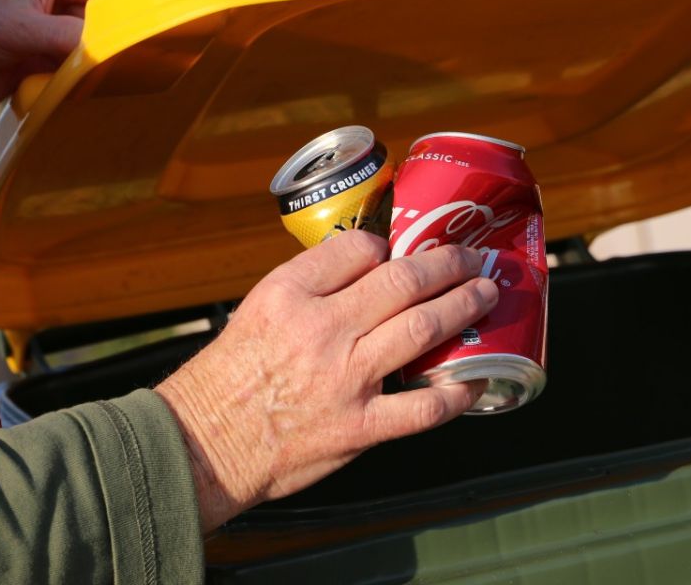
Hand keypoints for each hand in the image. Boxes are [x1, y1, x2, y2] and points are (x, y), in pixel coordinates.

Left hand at [0, 0, 140, 143]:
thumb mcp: (18, 28)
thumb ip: (64, 36)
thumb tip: (109, 50)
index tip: (140, 22)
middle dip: (125, 24)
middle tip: (128, 52)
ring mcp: (72, 17)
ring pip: (114, 31)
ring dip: (111, 49)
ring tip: (108, 69)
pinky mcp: (69, 47)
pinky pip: (99, 56)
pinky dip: (100, 68)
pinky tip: (95, 81)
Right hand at [155, 231, 494, 533]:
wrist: (206, 443)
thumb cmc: (229, 377)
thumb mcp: (257, 309)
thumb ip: (309, 286)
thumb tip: (364, 265)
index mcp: (290, 294)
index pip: (356, 249)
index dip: (387, 246)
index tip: (398, 251)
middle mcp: (321, 330)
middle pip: (402, 282)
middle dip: (446, 264)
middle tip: (470, 257)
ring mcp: (345, 379)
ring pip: (421, 330)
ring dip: (462, 307)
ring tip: (484, 294)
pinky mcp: (358, 426)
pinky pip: (423, 408)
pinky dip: (457, 392)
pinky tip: (475, 378)